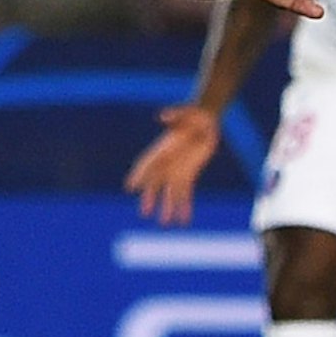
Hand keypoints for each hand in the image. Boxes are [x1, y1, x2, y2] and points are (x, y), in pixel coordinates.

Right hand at [122, 105, 222, 224]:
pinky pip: (186, 194)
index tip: (130, 187)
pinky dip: (184, 207)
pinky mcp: (188, 176)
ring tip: (164, 223)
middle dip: (150, 198)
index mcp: (163, 149)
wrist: (205, 122)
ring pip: (170, 193)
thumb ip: (176, 115)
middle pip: (155, 183)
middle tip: (144, 213)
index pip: (148, 164)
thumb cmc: (194, 115)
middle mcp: (166, 164)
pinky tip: (184, 221)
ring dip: (167, 208)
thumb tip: (163, 116)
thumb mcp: (187, 113)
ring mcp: (177, 171)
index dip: (139, 176)